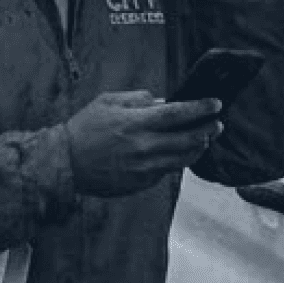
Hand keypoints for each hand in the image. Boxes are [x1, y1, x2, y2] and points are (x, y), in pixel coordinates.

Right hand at [61, 89, 223, 197]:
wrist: (65, 163)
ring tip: (205, 139)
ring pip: (182, 159)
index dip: (200, 108)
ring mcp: (144, 168)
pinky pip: (166, 171)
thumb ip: (137, 99)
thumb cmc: (84, 129)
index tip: (216, 104)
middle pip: (188, 139)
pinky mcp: (141, 183)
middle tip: (218, 123)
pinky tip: (180, 153)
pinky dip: (176, 161)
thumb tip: (161, 101)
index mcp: (136, 123)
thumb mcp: (107, 102)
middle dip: (208, 129)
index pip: (178, 114)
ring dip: (198, 148)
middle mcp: (144, 147)